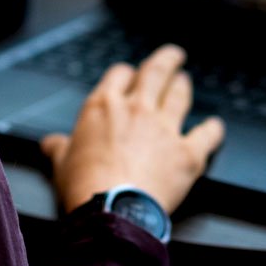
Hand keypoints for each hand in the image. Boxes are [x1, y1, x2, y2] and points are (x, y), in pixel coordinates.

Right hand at [40, 44, 224, 213]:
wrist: (112, 210)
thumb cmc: (83, 186)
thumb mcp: (61, 163)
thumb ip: (59, 148)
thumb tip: (48, 143)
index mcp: (103, 106)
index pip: (118, 76)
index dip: (126, 73)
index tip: (129, 73)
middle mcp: (136, 109)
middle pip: (155, 73)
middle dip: (165, 61)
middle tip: (173, 55)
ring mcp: (164, 129)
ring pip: (178, 96)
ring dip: (183, 86)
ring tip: (186, 79)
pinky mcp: (187, 153)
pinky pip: (206, 135)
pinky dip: (213, 129)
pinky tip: (216, 125)